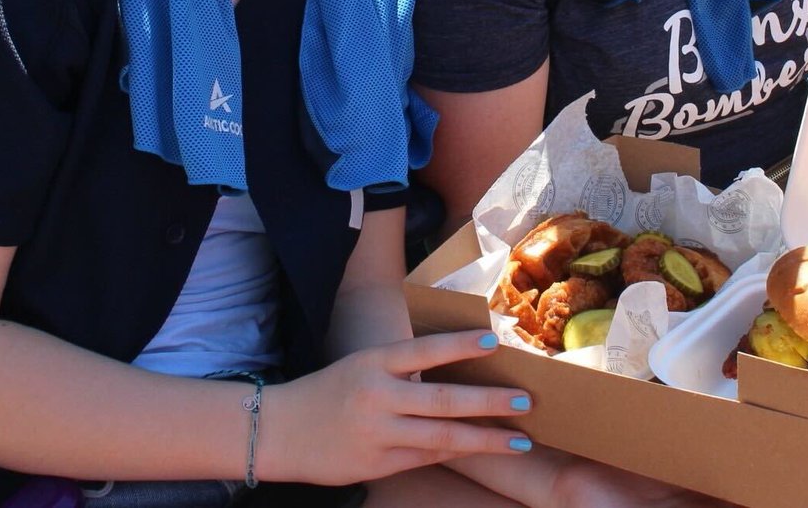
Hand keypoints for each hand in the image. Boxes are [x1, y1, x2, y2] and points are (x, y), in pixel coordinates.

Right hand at [261, 332, 531, 485]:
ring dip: (485, 439)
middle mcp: (378, 396)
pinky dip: (457, 454)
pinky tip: (484, 451)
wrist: (281, 430)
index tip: (494, 342)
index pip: (423, 350)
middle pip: (442, 400)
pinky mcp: (378, 465)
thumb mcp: (364, 365)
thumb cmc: (332, 390)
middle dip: (488, 402)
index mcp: (374, 362)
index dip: (458, 345)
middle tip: (525, 401)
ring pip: (442, 438)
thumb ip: (403, 368)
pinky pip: (427, 459)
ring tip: (520, 440)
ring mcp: (379, 434)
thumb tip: (458, 368)